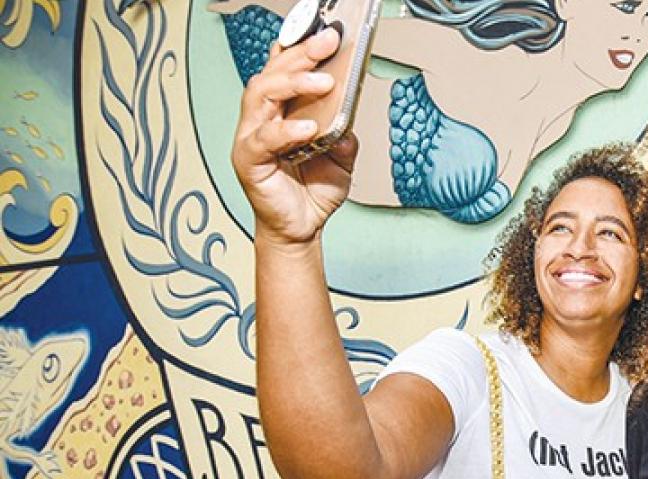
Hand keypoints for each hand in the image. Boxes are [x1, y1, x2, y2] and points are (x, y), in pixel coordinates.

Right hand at [231, 28, 357, 244]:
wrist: (303, 227)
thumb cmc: (314, 189)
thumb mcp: (342, 158)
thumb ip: (345, 135)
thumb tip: (349, 118)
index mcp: (282, 110)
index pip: (283, 68)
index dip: (299, 46)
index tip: (325, 31)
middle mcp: (262, 118)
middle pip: (272, 73)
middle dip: (301, 54)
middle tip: (328, 42)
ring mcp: (251, 137)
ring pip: (260, 95)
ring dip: (292, 83)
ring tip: (323, 82)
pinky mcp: (249, 161)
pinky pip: (262, 139)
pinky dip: (285, 130)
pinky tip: (307, 128)